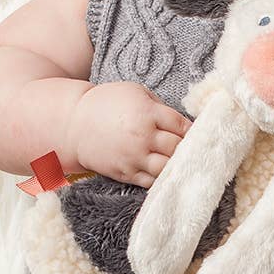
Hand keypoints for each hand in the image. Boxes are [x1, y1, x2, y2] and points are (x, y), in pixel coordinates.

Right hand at [67, 81, 191, 187]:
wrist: (74, 123)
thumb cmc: (106, 102)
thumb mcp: (135, 92)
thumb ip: (159, 105)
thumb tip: (181, 122)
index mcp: (147, 112)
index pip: (182, 126)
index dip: (194, 130)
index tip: (199, 132)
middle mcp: (143, 136)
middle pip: (178, 148)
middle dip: (188, 148)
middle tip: (194, 148)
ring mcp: (134, 157)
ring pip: (168, 168)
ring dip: (177, 165)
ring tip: (182, 163)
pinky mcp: (125, 173)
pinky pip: (151, 181)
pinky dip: (162, 179)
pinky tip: (166, 173)